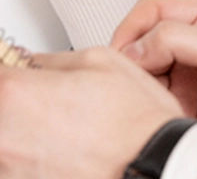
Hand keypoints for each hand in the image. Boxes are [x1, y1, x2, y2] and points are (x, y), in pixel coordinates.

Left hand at [0, 47, 181, 178]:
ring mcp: (7, 169)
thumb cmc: (133, 119)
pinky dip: (32, 157)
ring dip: (23, 132)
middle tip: (47, 99)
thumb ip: (54, 59)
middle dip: (17, 100)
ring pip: (6, 140)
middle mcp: (2, 134)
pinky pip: (15, 165)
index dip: (9, 67)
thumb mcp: (101, 60)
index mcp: (17, 93)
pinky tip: (62, 150)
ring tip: (60, 129)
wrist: (152, 164)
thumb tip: (33, 62)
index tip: (17, 67)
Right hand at [114, 0, 196, 126]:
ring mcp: (184, 77)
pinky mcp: (177, 106)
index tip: (124, 54)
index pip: (157, 9)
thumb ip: (184, 40)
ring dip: (133, 85)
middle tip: (129, 82)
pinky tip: (150, 117)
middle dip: (130, 59)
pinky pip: (144, 100)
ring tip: (143, 102)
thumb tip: (139, 44)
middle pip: (142, 40)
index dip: (134, 28)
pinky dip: (139, 106)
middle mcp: (195, 44)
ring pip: (139, 72)